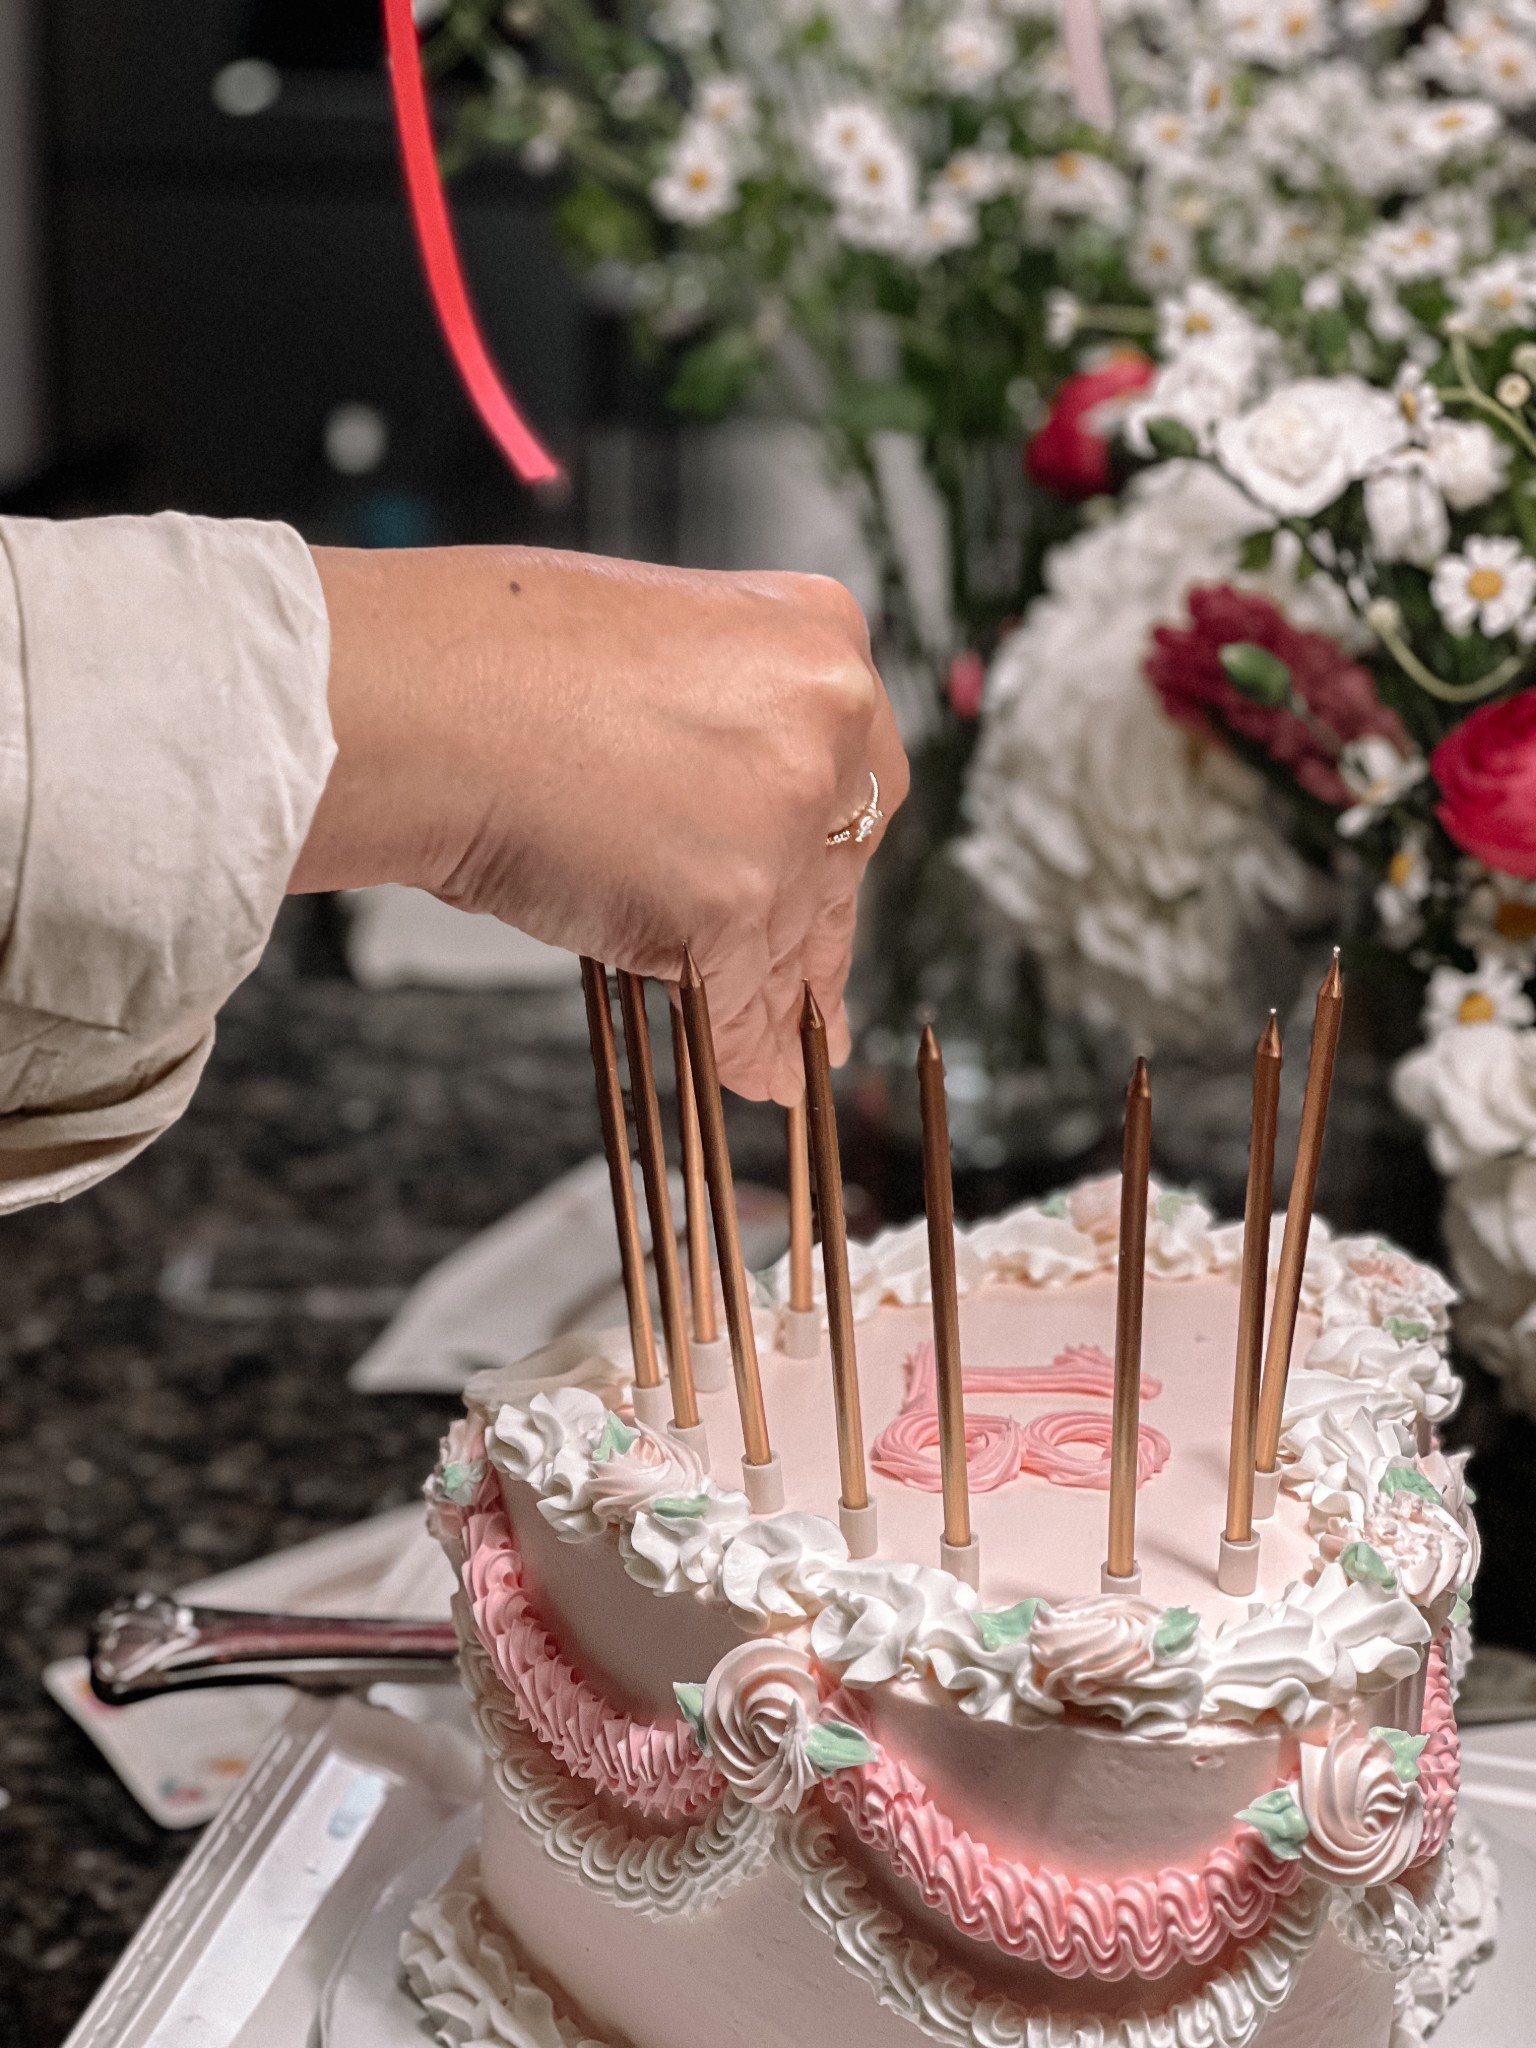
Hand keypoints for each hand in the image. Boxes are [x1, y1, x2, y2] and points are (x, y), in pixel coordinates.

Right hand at [294, 546, 906, 1100]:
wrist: (422, 702)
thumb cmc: (492, 658)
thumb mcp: (657, 647)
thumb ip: (722, 719)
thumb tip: (729, 802)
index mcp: (815, 635)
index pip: (856, 769)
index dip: (826, 845)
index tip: (819, 885)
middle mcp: (825, 723)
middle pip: (841, 858)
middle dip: (814, 926)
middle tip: (807, 983)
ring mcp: (784, 818)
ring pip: (794, 938)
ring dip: (775, 996)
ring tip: (780, 1047)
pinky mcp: (731, 907)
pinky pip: (747, 1004)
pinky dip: (741, 1046)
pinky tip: (752, 1071)